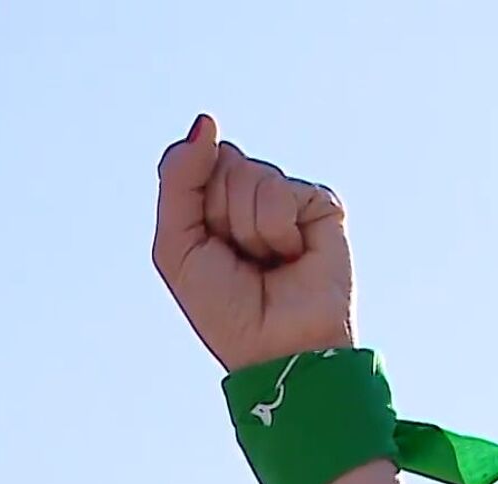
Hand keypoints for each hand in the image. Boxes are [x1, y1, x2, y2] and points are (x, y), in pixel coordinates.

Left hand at [152, 115, 356, 370]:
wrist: (274, 347)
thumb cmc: (223, 307)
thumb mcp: (176, 246)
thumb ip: (178, 180)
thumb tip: (207, 121)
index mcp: (212, 201)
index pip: (191, 159)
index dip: (191, 201)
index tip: (204, 244)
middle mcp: (250, 193)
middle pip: (220, 161)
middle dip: (218, 214)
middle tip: (237, 257)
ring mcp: (287, 197)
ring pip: (250, 175)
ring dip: (248, 228)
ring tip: (265, 262)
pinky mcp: (321, 204)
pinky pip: (283, 191)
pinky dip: (277, 230)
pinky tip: (291, 256)